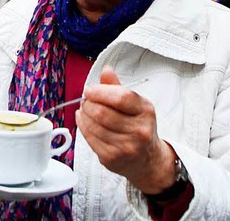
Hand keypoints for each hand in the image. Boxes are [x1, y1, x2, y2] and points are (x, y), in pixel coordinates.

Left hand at [75, 68, 176, 193]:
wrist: (147, 160)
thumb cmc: (136, 126)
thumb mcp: (133, 104)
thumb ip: (117, 87)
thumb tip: (106, 69)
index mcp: (145, 111)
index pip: (121, 97)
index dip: (100, 91)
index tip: (88, 90)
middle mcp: (140, 130)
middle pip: (103, 112)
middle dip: (88, 104)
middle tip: (85, 101)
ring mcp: (127, 146)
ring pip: (94, 125)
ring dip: (83, 115)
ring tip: (84, 111)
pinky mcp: (113, 158)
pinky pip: (90, 138)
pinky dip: (82, 126)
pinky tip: (83, 121)